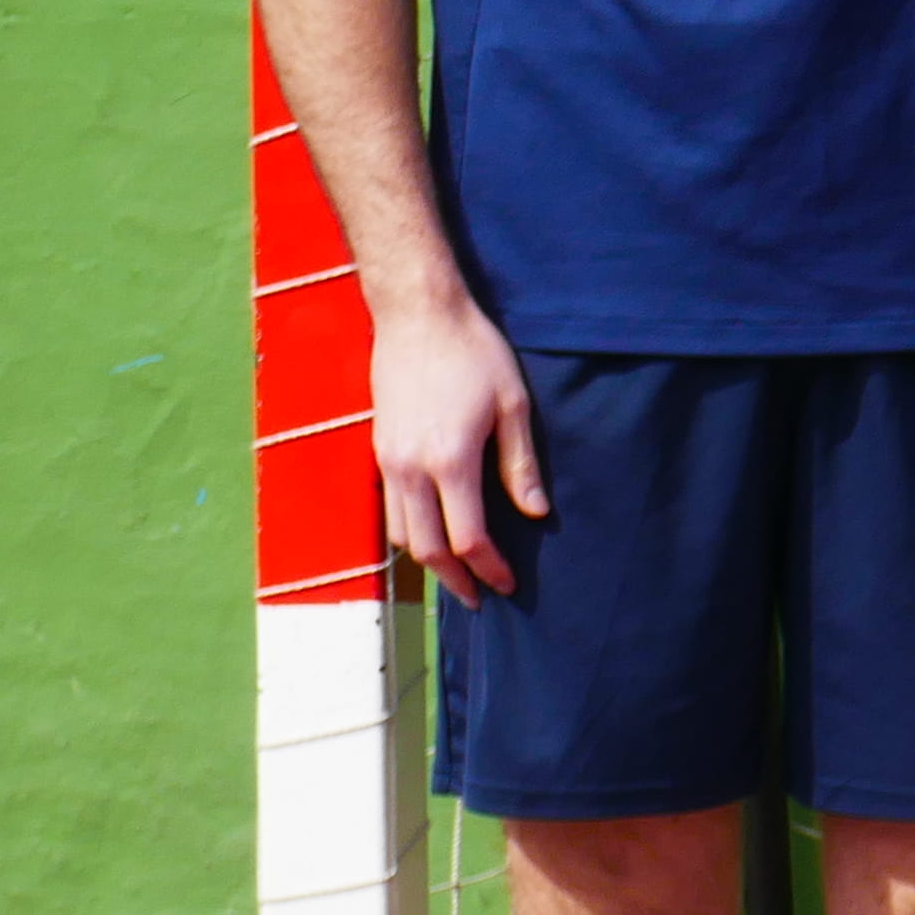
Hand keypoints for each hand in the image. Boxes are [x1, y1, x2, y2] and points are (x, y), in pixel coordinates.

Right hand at [373, 282, 541, 605]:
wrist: (417, 315)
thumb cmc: (474, 354)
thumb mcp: (514, 406)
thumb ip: (520, 465)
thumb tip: (535, 514)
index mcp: (449, 462)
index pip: (468, 538)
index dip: (490, 569)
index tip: (508, 585)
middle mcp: (410, 469)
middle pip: (427, 549)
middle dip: (456, 580)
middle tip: (480, 599)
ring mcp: (387, 460)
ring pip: (400, 534)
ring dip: (429, 561)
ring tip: (458, 574)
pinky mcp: (379, 449)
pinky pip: (389, 508)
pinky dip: (410, 533)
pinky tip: (433, 534)